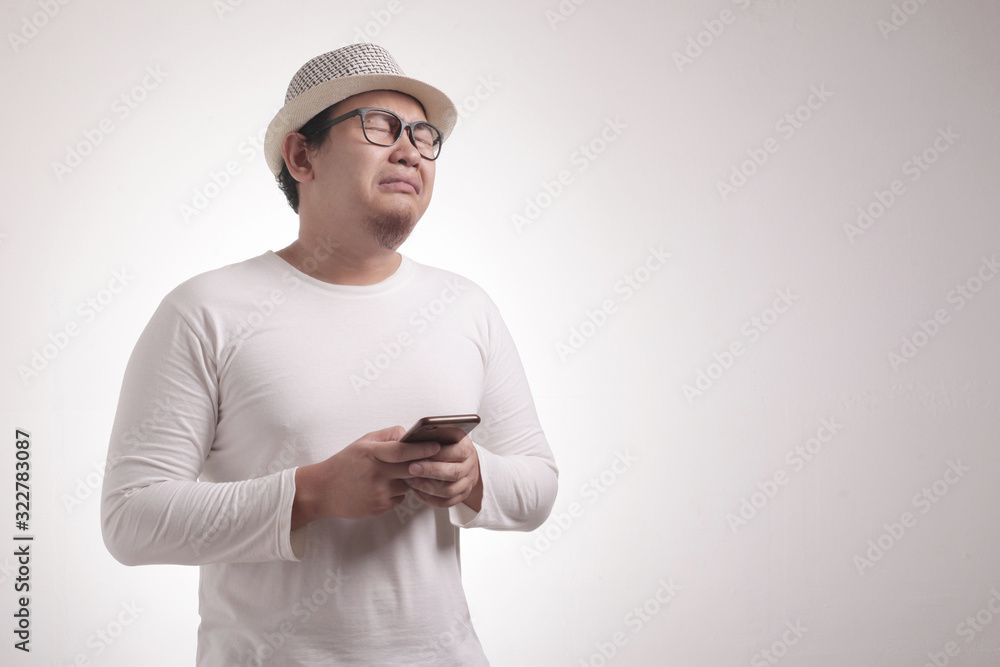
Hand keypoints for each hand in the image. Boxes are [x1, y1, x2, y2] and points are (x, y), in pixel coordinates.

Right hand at [292, 426, 439, 527]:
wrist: (323, 491)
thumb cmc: (345, 463)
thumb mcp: (362, 443)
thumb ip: (387, 436)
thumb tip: (408, 435)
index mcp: (371, 453)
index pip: (402, 451)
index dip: (422, 449)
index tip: (437, 446)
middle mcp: (376, 473)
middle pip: (411, 469)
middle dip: (424, 465)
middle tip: (435, 460)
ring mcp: (378, 492)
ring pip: (408, 484)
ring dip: (409, 479)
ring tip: (395, 474)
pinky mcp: (379, 507)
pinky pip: (400, 498)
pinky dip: (398, 492)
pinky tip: (384, 487)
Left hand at [405, 435, 482, 510]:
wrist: (465, 460)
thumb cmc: (450, 445)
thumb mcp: (448, 435)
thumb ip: (437, 434)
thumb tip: (418, 435)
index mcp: (468, 449)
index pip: (457, 452)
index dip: (438, 453)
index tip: (420, 452)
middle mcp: (470, 467)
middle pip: (453, 473)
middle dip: (431, 471)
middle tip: (412, 468)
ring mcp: (467, 483)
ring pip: (448, 491)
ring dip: (427, 487)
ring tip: (410, 481)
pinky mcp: (461, 496)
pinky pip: (445, 502)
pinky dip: (430, 499)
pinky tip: (416, 491)